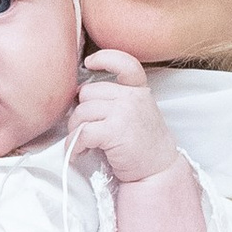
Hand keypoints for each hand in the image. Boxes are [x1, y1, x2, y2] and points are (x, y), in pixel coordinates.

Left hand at [71, 47, 180, 187]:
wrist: (158, 172)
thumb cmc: (142, 147)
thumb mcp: (136, 114)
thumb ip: (116, 100)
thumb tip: (81, 94)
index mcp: (139, 90)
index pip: (125, 63)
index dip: (104, 58)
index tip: (89, 63)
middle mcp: (133, 97)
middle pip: (88, 92)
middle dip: (80, 112)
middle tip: (83, 130)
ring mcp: (125, 112)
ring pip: (81, 112)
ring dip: (75, 130)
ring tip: (82, 144)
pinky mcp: (115, 130)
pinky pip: (82, 132)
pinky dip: (74, 145)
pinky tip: (78, 153)